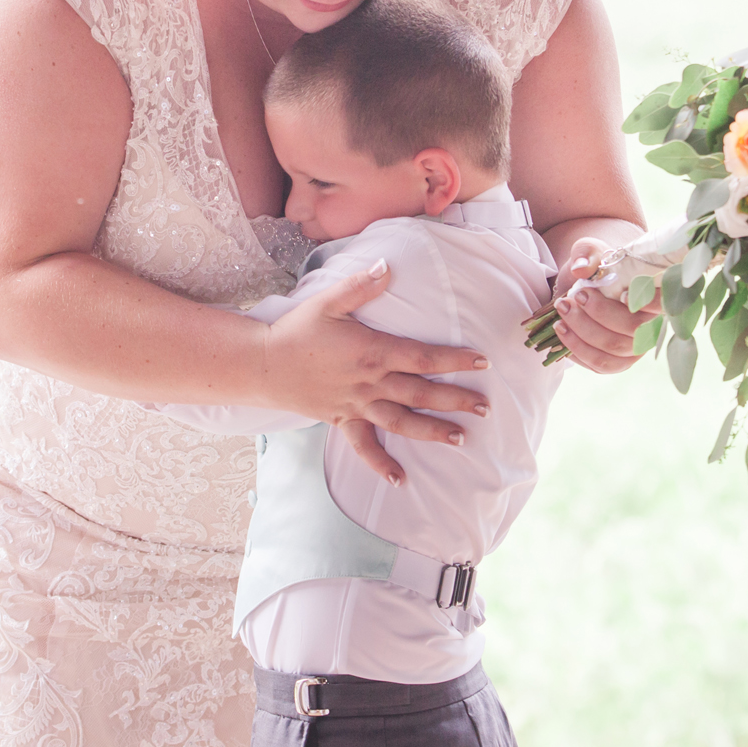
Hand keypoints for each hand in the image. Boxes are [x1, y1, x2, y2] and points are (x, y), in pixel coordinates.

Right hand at [263, 260, 489, 485]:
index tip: (482, 362)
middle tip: (486, 407)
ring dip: (432, 432)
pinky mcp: (341, 420)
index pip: (423, 357)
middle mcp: (369, 382)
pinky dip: (381, 465)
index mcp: (372, 352)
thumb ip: (360, 286)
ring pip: (401, 422)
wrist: (261, 364)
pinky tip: (401, 480)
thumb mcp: (327, 302)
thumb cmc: (296, 330)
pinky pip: (364, 447)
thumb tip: (387, 265)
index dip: (455, 360)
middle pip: (420, 393)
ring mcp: (356, 405)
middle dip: (455, 400)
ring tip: (460, 439)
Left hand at [549, 236, 660, 373]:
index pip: (664, 303)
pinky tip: (563, 332)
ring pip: (614, 348)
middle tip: (575, 296)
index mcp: (654, 296)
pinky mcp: (619, 363)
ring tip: (562, 311)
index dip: (650, 303)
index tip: (625, 294)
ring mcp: (636, 348)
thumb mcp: (591, 251)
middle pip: (633, 328)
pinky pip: (600, 364)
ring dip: (583, 332)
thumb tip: (581, 269)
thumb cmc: (596, 268)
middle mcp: (651, 325)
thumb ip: (587, 254)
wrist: (585, 288)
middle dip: (599, 313)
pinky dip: (578, 350)